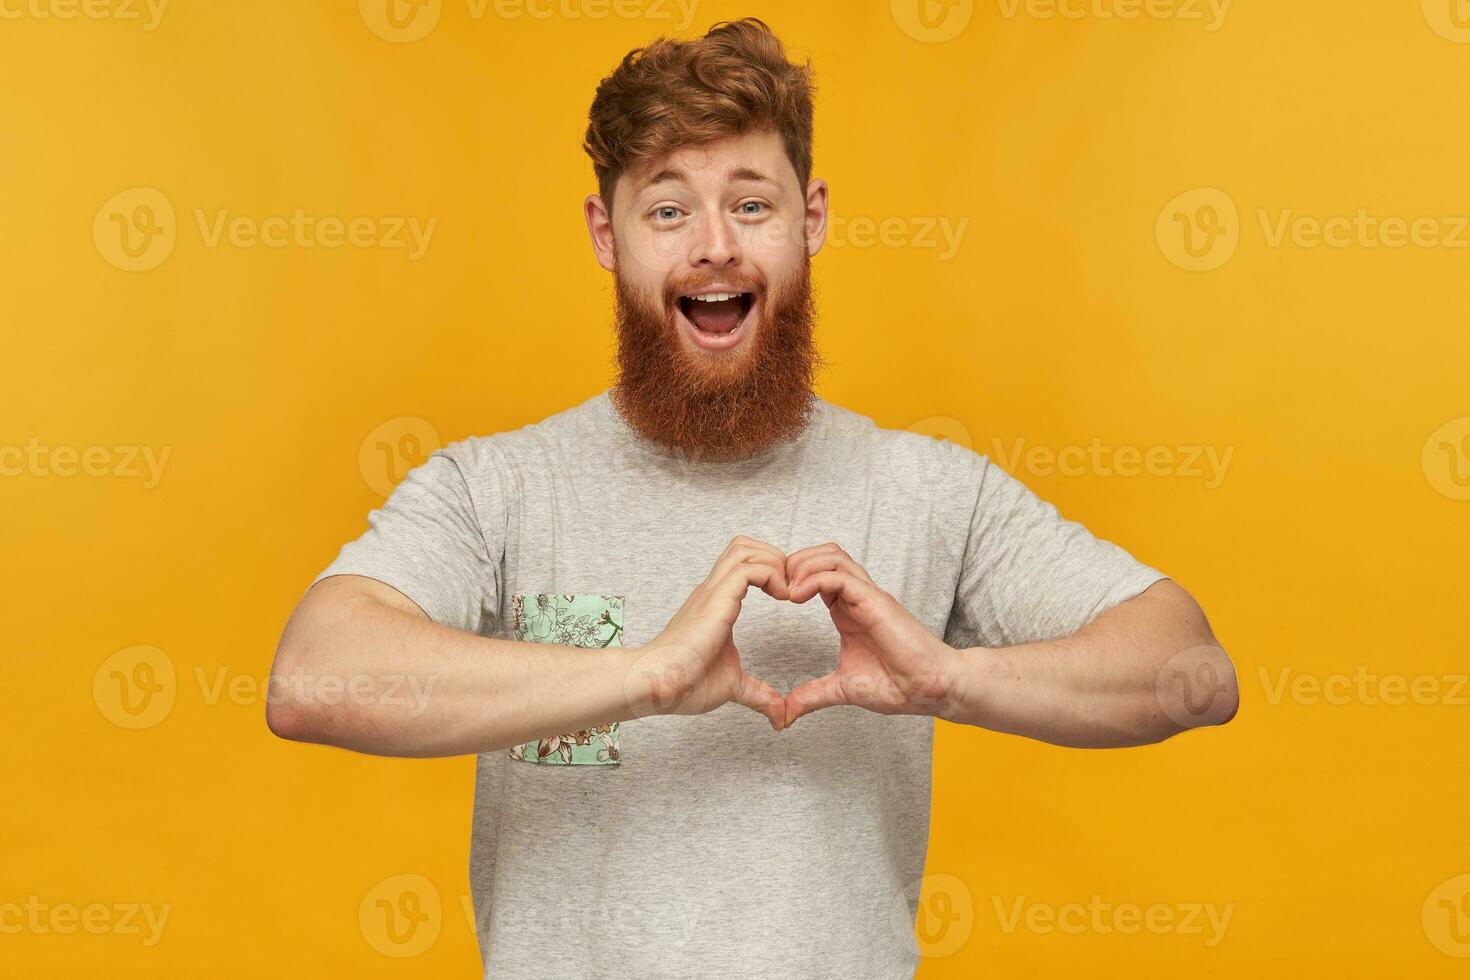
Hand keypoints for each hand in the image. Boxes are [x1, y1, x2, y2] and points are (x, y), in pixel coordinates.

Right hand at [629, 535, 790, 730]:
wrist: (657, 684)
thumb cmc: (683, 684)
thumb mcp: (732, 686)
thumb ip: (757, 694)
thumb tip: (778, 714)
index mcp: (715, 604)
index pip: (743, 564)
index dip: (770, 570)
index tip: (787, 597)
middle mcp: (712, 591)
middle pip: (743, 546)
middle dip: (774, 557)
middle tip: (789, 587)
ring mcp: (712, 593)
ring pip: (745, 549)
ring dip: (774, 562)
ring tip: (786, 591)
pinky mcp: (716, 600)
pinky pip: (750, 569)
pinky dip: (772, 575)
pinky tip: (782, 598)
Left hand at [783, 543, 960, 724]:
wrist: (931, 690)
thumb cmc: (898, 685)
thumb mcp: (842, 689)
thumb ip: (813, 695)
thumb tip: (786, 713)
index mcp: (848, 611)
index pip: (817, 574)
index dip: (792, 578)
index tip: (773, 598)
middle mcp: (858, 597)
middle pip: (824, 555)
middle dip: (794, 562)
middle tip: (775, 586)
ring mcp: (868, 596)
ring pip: (832, 556)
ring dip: (803, 565)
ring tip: (786, 589)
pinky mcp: (875, 601)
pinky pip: (841, 576)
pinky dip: (814, 578)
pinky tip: (797, 596)